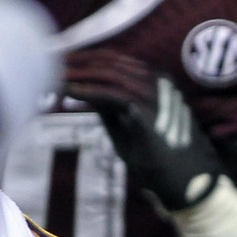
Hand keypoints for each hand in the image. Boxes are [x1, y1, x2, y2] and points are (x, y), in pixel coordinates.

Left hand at [61, 49, 222, 211]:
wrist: (188, 179)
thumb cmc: (161, 155)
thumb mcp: (131, 124)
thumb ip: (110, 106)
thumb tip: (82, 90)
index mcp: (156, 79)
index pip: (113, 58)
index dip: (84, 57)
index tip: (60, 61)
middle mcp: (157, 81)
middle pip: (108, 61)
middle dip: (76, 61)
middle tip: (49, 64)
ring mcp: (154, 95)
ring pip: (108, 74)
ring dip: (78, 73)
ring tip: (54, 76)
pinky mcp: (146, 113)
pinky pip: (111, 95)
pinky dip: (87, 91)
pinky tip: (69, 91)